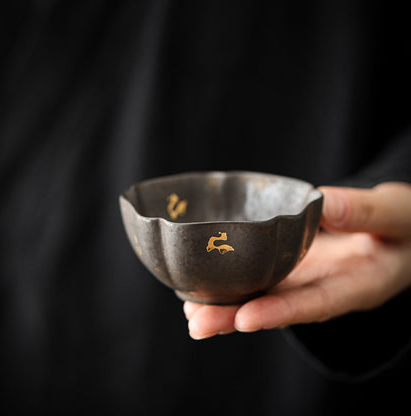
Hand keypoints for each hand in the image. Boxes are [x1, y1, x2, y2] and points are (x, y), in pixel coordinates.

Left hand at [183, 182, 410, 339]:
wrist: (402, 230)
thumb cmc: (405, 224)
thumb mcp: (397, 215)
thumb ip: (366, 212)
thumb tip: (323, 202)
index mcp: (357, 283)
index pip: (317, 303)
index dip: (281, 312)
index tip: (244, 318)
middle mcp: (326, 287)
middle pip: (280, 307)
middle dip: (237, 317)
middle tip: (197, 324)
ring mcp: (308, 278)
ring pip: (266, 295)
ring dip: (228, 305)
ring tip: (191, 313)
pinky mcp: (296, 265)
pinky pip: (265, 277)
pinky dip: (235, 283)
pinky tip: (205, 286)